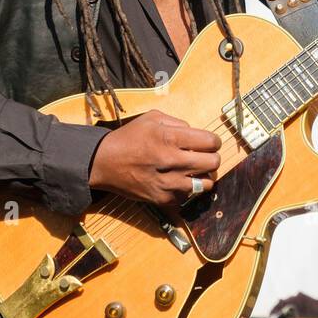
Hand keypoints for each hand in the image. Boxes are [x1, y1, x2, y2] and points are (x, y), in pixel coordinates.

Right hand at [88, 109, 220, 204]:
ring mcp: (167, 183)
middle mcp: (171, 161)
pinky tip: (178, 181)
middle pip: (213, 163)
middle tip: (204, 156)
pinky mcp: (162, 199)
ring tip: (194, 171)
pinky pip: (188, 196)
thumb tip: (197, 133)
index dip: (214, 141)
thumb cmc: (128, 138)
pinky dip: (187, 190)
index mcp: (169, 137)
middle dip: (212, 158)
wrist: (103, 163)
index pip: (210, 141)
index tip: (210, 143)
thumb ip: (178, 123)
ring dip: (203, 176)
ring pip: (206, 183)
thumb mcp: (151, 118)